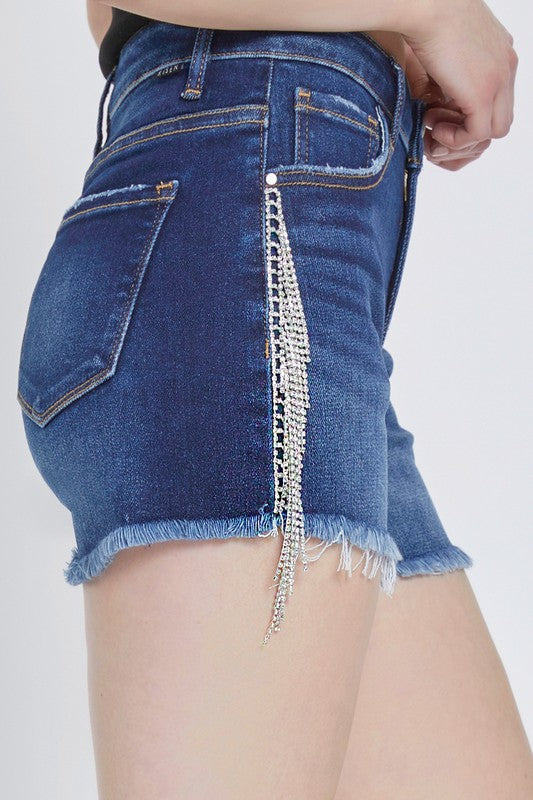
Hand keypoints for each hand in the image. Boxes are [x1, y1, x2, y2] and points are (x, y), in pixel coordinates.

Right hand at [400, 0, 517, 170]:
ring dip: (462, 137)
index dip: (470, 113)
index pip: (498, 98)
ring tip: (434, 128)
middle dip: (469, 130)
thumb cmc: (427, 15)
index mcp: (501, 53)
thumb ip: (455, 69)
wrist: (425, 6)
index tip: (440, 111)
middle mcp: (506, 66)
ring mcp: (498, 80)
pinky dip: (455, 139)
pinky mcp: (482, 95)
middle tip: (438, 126)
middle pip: (500, 117)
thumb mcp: (449, 44)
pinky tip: (434, 129)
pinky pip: (477, 134)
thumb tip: (438, 95)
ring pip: (494, 130)